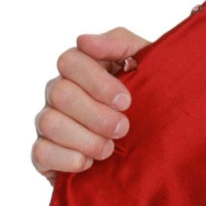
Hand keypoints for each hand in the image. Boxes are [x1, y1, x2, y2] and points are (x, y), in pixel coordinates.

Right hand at [32, 27, 152, 183]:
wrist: (164, 150)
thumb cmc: (155, 102)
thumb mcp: (149, 66)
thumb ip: (121, 44)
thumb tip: (85, 41)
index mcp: (84, 71)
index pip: (70, 61)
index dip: (96, 81)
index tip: (125, 101)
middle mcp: (62, 94)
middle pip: (60, 93)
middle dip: (96, 114)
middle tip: (123, 129)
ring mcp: (51, 124)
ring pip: (49, 122)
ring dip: (85, 138)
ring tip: (110, 149)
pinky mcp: (47, 155)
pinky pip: (41, 153)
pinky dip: (68, 159)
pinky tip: (90, 164)